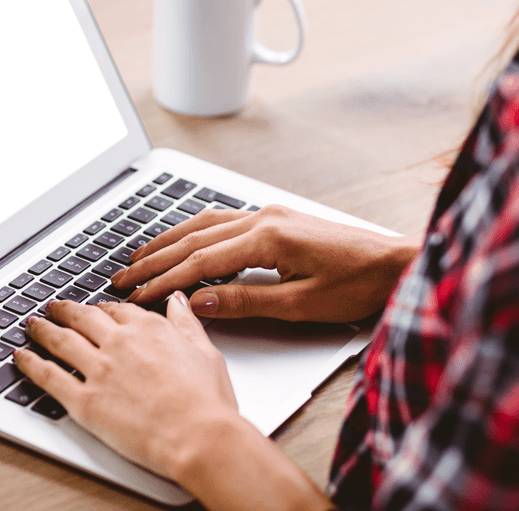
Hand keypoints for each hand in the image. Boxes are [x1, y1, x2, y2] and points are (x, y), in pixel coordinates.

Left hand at [15, 294, 333, 510]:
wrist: (199, 437)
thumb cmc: (206, 402)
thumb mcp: (204, 350)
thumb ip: (185, 322)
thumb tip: (177, 300)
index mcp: (149, 328)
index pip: (116, 311)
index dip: (101, 309)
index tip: (94, 309)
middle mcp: (120, 343)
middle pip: (82, 319)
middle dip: (64, 311)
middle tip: (52, 308)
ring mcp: (99, 370)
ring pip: (60, 341)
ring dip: (42, 330)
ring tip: (32, 325)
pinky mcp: (84, 401)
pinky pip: (49, 377)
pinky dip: (31, 364)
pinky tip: (21, 358)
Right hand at [112, 205, 419, 322]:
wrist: (397, 263)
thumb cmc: (359, 285)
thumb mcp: (301, 305)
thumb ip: (246, 302)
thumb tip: (199, 303)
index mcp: (268, 237)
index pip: (200, 262)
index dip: (164, 281)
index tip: (136, 296)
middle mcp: (264, 218)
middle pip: (193, 237)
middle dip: (154, 258)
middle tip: (121, 276)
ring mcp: (269, 213)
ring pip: (203, 223)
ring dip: (168, 240)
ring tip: (138, 256)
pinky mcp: (276, 217)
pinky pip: (221, 220)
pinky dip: (192, 231)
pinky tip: (180, 239)